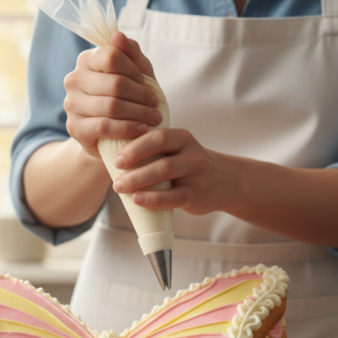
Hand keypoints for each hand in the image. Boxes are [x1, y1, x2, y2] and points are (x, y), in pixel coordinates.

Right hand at [63, 32, 162, 157]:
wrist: (111, 135)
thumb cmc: (127, 98)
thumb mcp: (135, 73)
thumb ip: (131, 52)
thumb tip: (117, 35)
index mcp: (86, 60)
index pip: (112, 56)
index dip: (134, 70)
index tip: (146, 83)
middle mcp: (74, 79)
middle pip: (115, 83)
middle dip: (141, 95)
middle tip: (156, 105)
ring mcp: (71, 104)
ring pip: (111, 105)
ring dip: (139, 113)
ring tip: (154, 118)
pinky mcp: (74, 127)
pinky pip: (104, 126)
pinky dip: (127, 128)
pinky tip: (142, 129)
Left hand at [111, 128, 231, 215]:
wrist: (225, 182)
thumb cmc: (188, 166)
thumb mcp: (177, 151)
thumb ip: (154, 151)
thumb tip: (112, 157)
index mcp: (182, 137)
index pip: (156, 136)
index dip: (134, 146)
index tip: (116, 159)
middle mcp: (191, 152)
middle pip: (159, 154)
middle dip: (133, 164)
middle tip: (115, 177)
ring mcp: (196, 173)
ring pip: (165, 173)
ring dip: (138, 181)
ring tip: (120, 188)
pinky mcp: (197, 194)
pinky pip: (174, 197)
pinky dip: (154, 199)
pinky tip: (138, 200)